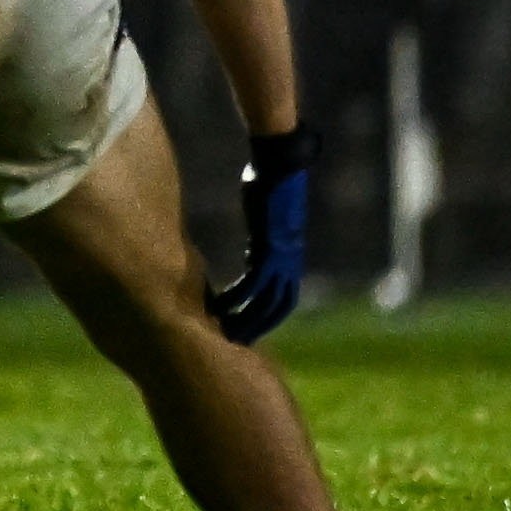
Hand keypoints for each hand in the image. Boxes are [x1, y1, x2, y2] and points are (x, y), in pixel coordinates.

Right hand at [206, 126, 316, 343]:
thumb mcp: (267, 217)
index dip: (269, 316)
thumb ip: (261, 233)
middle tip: (238, 341)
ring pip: (266, 301)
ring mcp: (281, 258)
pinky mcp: (269, 251)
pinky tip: (220, 307)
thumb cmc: (272, 186)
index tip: (250, 328)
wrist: (283, 168)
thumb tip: (252, 236)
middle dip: (260, 326)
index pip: (283, 298)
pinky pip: (252, 284)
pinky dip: (237, 299)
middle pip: (278, 307)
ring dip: (247, 319)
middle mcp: (289, 263)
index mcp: (289, 258)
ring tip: (225, 332)